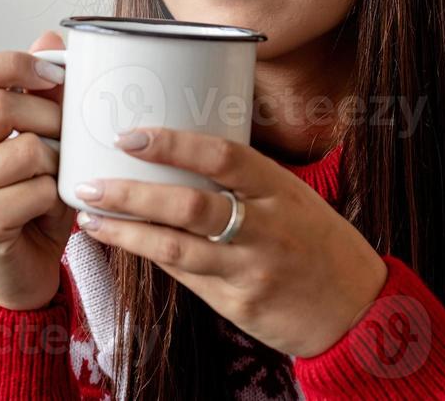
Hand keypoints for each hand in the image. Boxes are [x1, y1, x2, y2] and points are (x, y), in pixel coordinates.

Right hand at [0, 30, 73, 310]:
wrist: (20, 274)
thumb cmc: (27, 202)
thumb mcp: (36, 139)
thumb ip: (39, 92)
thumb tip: (50, 37)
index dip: (10, 62)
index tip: (51, 72)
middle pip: (1, 106)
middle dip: (51, 115)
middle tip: (70, 133)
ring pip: (27, 149)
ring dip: (57, 162)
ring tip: (57, 176)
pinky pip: (34, 189)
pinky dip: (54, 196)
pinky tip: (47, 208)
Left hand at [70, 128, 388, 357]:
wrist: (355, 309)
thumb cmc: (316, 242)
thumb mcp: (290, 197)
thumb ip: (242, 180)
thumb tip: (176, 153)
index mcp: (278, 188)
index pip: (222, 156)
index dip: (173, 144)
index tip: (129, 135)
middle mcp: (265, 226)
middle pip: (189, 205)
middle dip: (132, 193)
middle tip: (89, 181)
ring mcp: (250, 268)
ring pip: (176, 248)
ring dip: (126, 231)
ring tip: (90, 216)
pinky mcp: (238, 303)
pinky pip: (185, 277)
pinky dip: (150, 256)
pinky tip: (122, 242)